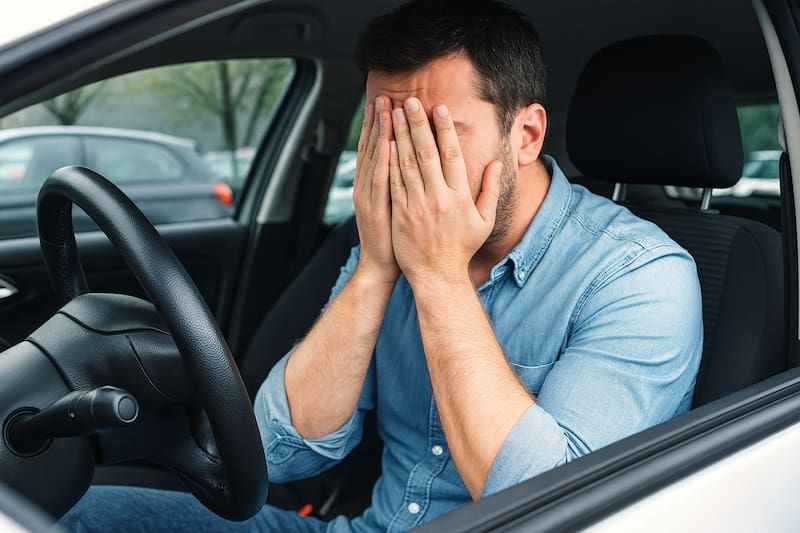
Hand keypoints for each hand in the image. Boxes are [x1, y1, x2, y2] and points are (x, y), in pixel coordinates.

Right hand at [353, 96, 399, 283]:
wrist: (381, 266)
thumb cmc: (395, 238)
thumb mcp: (395, 207)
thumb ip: (400, 184)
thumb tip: (411, 162)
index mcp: (373, 185)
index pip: (377, 149)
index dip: (380, 126)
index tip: (387, 103)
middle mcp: (368, 187)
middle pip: (372, 148)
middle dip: (378, 121)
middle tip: (383, 96)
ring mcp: (370, 197)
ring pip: (374, 159)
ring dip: (379, 132)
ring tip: (384, 109)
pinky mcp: (377, 209)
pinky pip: (381, 180)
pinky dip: (383, 161)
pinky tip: (388, 142)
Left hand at [388, 98, 502, 285]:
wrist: (436, 276)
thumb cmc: (461, 248)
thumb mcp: (484, 221)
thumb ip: (489, 190)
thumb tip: (496, 163)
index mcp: (459, 197)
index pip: (452, 155)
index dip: (445, 130)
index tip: (439, 109)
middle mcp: (437, 198)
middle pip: (426, 153)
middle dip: (417, 124)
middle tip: (410, 101)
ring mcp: (416, 205)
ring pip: (406, 163)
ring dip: (399, 135)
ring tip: (394, 113)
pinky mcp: (399, 213)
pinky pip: (393, 182)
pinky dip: (389, 160)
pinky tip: (385, 142)